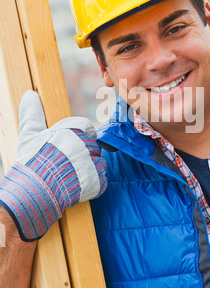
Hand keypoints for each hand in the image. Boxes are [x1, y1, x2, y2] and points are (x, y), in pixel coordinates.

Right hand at [0, 91, 106, 241]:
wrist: (34, 192)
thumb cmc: (31, 162)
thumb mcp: (29, 135)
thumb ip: (33, 114)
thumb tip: (29, 95)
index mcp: (74, 130)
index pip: (87, 127)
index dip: (80, 137)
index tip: (68, 147)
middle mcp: (86, 144)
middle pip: (93, 145)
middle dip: (82, 154)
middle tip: (65, 164)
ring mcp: (94, 163)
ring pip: (98, 162)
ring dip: (88, 168)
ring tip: (69, 175)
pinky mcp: (98, 181)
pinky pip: (101, 179)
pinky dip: (92, 183)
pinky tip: (76, 185)